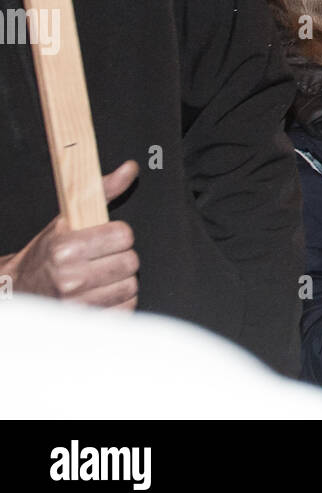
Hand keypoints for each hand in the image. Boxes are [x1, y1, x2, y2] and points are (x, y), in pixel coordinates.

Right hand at [2, 161, 139, 308]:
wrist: (20, 289)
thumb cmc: (45, 254)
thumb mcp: (67, 219)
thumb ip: (103, 191)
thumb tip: (130, 169)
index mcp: (65, 249)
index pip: (123, 235)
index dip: (118, 235)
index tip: (106, 238)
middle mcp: (70, 279)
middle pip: (130, 262)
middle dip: (121, 256)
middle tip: (103, 258)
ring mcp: (77, 306)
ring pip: (131, 286)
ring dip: (121, 280)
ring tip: (101, 276)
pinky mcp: (86, 323)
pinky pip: (126, 308)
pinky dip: (120, 301)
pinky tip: (102, 293)